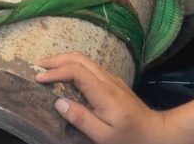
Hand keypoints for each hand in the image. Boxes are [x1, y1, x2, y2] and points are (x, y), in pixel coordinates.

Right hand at [36, 52, 174, 143]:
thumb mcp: (104, 136)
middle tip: (36, 67)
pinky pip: (90, 67)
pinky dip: (73, 66)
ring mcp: (112, 79)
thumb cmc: (130, 138)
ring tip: (46, 69)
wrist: (157, 133)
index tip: (38, 79)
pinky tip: (64, 76)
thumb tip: (59, 102)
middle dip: (56, 59)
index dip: (55, 72)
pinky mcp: (113, 82)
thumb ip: (81, 119)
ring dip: (64, 60)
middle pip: (80, 58)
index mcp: (104, 93)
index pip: (76, 71)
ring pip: (85, 60)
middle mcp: (108, 80)